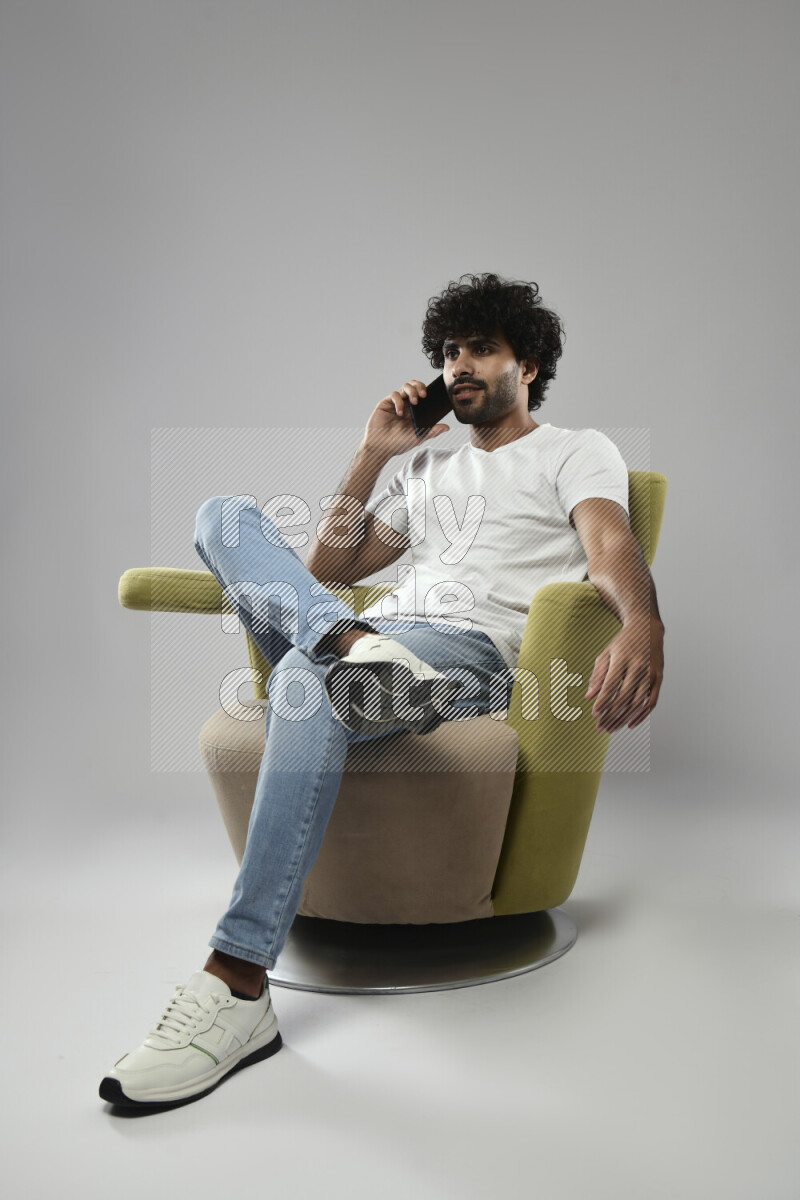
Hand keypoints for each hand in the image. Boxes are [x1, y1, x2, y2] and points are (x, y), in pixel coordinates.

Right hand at [362, 380, 448, 458]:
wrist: (381, 448)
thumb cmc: (398, 443)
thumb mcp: (418, 438)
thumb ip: (432, 432)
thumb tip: (447, 427)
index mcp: (415, 411)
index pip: (423, 394)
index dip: (428, 391)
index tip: (433, 396)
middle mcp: (406, 405)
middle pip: (414, 386)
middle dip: (420, 386)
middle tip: (424, 395)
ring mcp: (396, 403)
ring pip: (405, 386)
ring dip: (412, 391)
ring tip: (414, 402)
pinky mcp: (386, 403)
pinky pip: (394, 395)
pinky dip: (398, 402)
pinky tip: (399, 413)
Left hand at [585, 616, 664, 732]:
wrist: (647, 628)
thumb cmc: (623, 643)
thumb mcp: (606, 654)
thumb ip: (597, 675)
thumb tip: (589, 697)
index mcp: (622, 659)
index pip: (611, 685)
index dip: (602, 702)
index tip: (594, 714)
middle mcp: (638, 667)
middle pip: (624, 697)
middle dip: (611, 715)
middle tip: (600, 727)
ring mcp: (651, 673)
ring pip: (638, 703)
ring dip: (623, 719)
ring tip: (611, 728)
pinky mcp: (659, 678)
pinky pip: (651, 702)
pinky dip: (641, 716)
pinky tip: (630, 725)